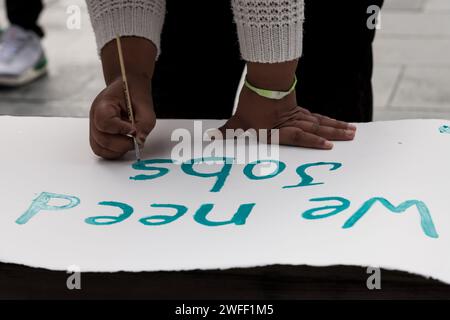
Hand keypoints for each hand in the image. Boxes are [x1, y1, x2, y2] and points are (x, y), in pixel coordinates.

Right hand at [89, 74, 155, 158]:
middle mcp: (95, 117)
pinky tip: (125, 143)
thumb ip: (145, 123)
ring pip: (100, 149)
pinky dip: (115, 151)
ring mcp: (95, 127)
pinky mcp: (99, 135)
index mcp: (103, 104)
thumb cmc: (133, 92)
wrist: (127, 86)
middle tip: (137, 141)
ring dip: (118, 150)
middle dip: (122, 144)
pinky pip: (102, 150)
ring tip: (131, 141)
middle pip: (102, 139)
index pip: (105, 122)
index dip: (121, 129)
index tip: (134, 129)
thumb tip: (140, 140)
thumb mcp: (145, 104)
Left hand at [219, 86, 355, 148]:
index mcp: (279, 128)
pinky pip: (316, 115)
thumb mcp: (238, 120)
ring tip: (352, 130)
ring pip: (320, 121)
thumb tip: (211, 138)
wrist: (262, 79)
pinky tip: (336, 123)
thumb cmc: (251, 102)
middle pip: (316, 127)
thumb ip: (228, 131)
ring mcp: (297, 114)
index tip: (328, 146)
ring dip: (336, 126)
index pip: (298, 135)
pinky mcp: (298, 108)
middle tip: (352, 137)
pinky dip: (327, 120)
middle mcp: (291, 122)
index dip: (313, 141)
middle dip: (334, 133)